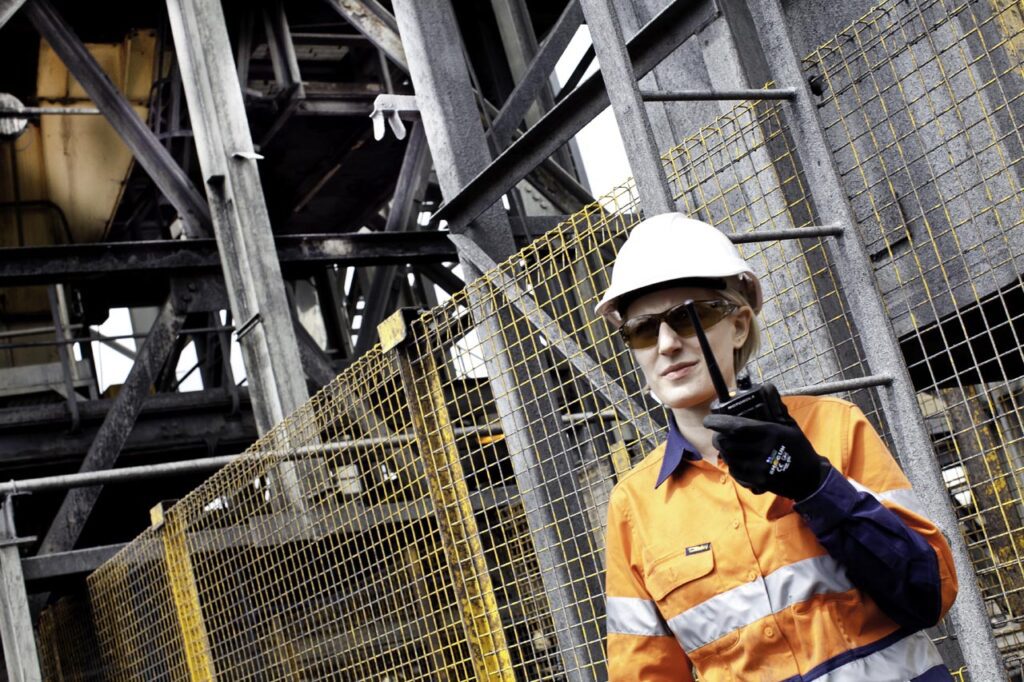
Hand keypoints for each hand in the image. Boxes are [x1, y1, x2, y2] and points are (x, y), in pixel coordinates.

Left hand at [703, 409, 830, 499]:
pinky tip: (739, 460)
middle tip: (720, 434)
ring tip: (729, 446)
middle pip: (727, 443)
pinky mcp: (756, 482)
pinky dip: (732, 465)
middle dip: (718, 437)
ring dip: (725, 451)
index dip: (718, 422)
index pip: (736, 427)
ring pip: (728, 458)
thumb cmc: (798, 448)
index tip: (709, 420)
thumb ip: (775, 407)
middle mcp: (762, 451)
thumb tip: (767, 387)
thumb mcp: (789, 426)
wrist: (809, 478)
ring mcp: (758, 469)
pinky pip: (734, 472)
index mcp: (770, 434)